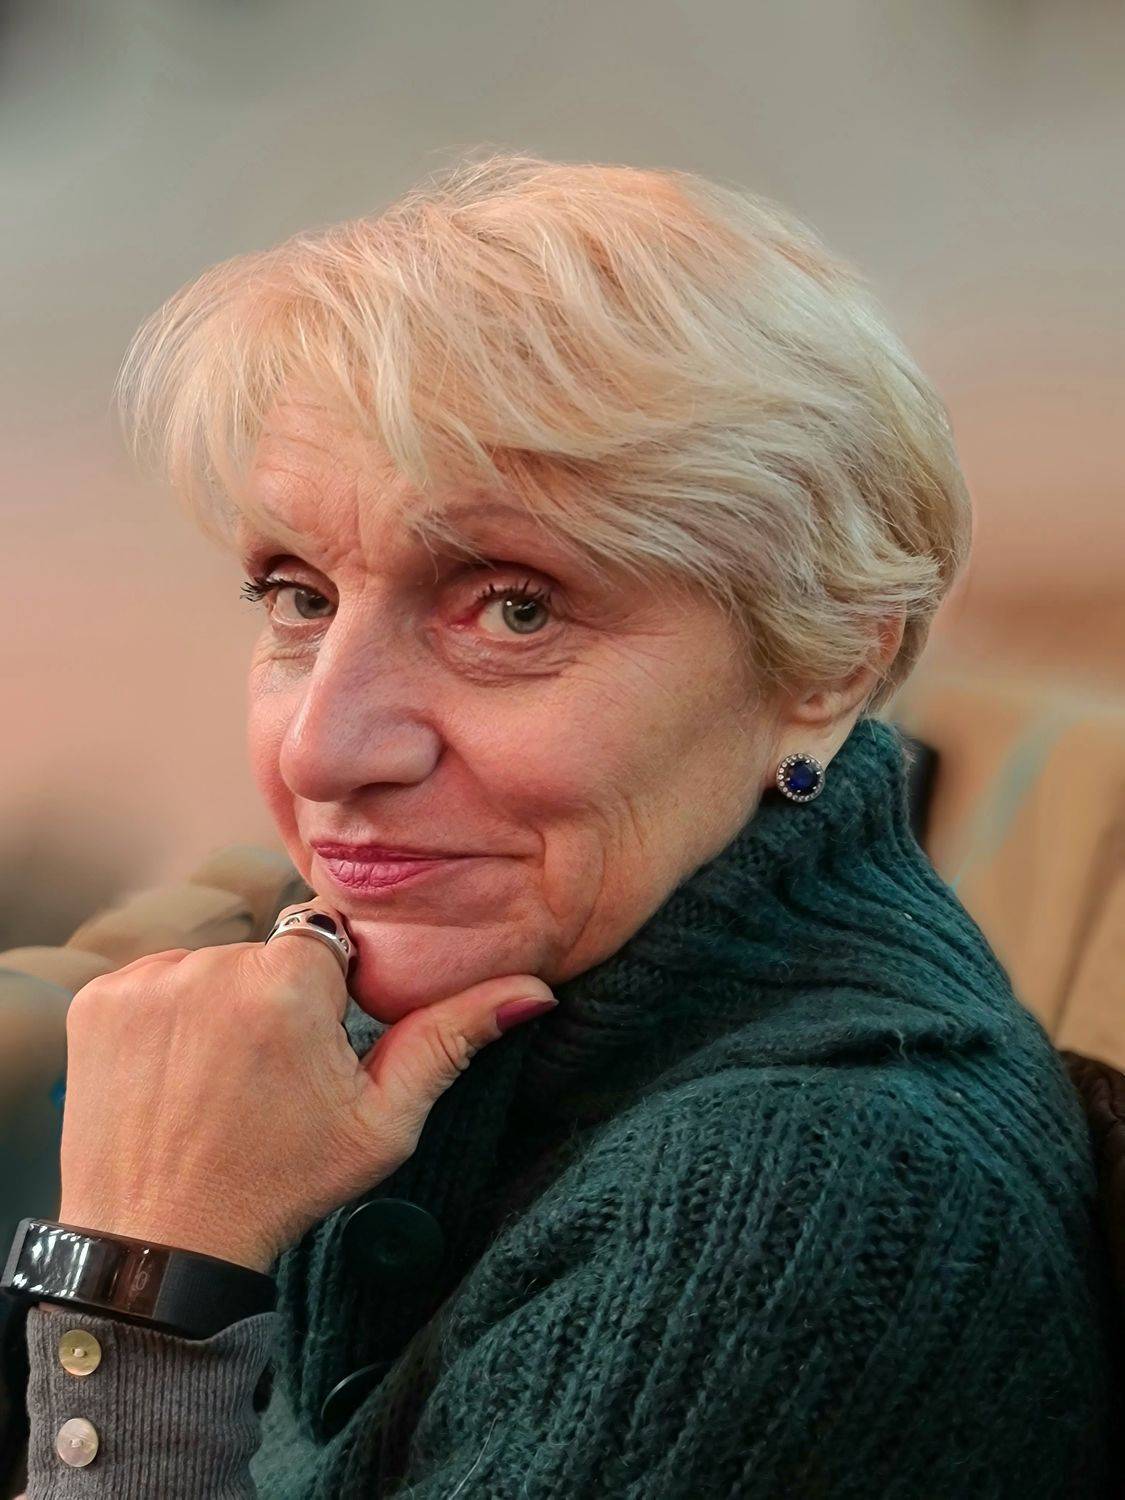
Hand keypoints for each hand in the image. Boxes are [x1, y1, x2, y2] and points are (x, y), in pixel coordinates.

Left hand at [56, 903, 555, 1271]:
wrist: (160, 1245)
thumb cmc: (281, 1183)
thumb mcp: (382, 1122)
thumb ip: (450, 1040)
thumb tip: (533, 989)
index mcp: (290, 985)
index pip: (328, 938)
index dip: (328, 990)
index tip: (312, 1043)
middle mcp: (212, 965)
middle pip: (266, 950)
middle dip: (273, 996)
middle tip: (266, 1074)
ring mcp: (146, 982)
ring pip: (210, 963)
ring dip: (218, 1002)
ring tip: (216, 1079)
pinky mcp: (97, 1000)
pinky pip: (154, 980)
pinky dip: (165, 1016)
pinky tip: (173, 1074)